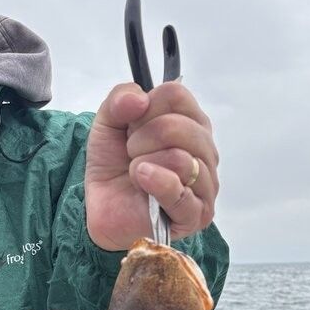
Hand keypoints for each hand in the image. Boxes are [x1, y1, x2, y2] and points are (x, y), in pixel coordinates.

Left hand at [84, 82, 218, 249]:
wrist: (103, 208)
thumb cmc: (114, 166)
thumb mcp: (107, 124)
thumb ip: (119, 100)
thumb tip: (140, 98)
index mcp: (192, 123)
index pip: (176, 95)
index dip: (145, 108)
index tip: (132, 126)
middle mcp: (205, 150)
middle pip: (177, 126)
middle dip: (141, 139)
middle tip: (132, 154)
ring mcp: (206, 183)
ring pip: (179, 158)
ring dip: (143, 164)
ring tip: (136, 174)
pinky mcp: (196, 214)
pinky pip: (179, 191)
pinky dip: (154, 182)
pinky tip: (141, 181)